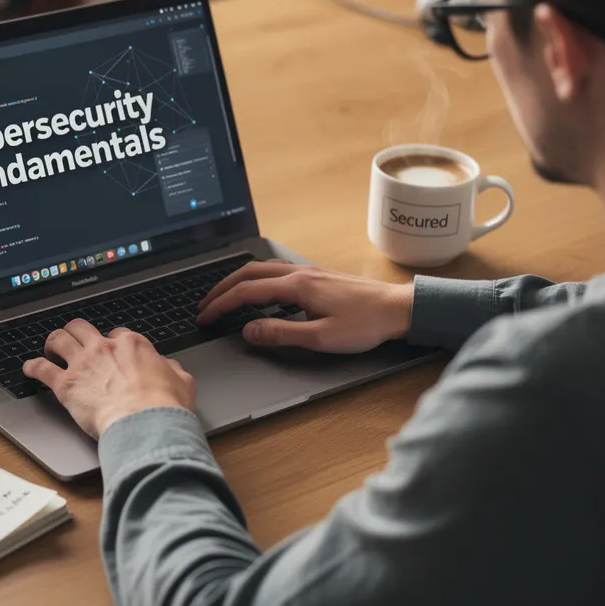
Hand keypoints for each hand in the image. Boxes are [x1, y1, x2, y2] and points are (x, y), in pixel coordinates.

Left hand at [23, 319, 195, 438]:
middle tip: (74, 341)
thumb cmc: (164, 405)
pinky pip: (42, 369)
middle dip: (76, 332)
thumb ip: (172, 370)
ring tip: (50, 349)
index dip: (111, 342)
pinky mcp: (66, 385)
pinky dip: (33, 366)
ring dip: (52, 342)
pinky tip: (29, 368)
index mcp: (132, 345)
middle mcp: (104, 348)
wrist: (145, 423)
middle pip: (82, 328)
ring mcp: (83, 364)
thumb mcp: (182, 382)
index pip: (116, 334)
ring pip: (58, 339)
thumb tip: (170, 367)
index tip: (109, 350)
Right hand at [197, 262, 413, 353]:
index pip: (246, 292)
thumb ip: (281, 333)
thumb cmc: (366, 324)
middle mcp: (300, 273)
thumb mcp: (321, 337)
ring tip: (226, 296)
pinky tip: (262, 291)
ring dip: (239, 280)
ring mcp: (310, 272)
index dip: (221, 304)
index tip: (205, 316)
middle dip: (223, 288)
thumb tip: (249, 330)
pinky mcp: (319, 276)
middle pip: (249, 273)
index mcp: (297, 286)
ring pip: (263, 268)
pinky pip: (277, 270)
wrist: (399, 308)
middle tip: (205, 305)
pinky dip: (258, 278)